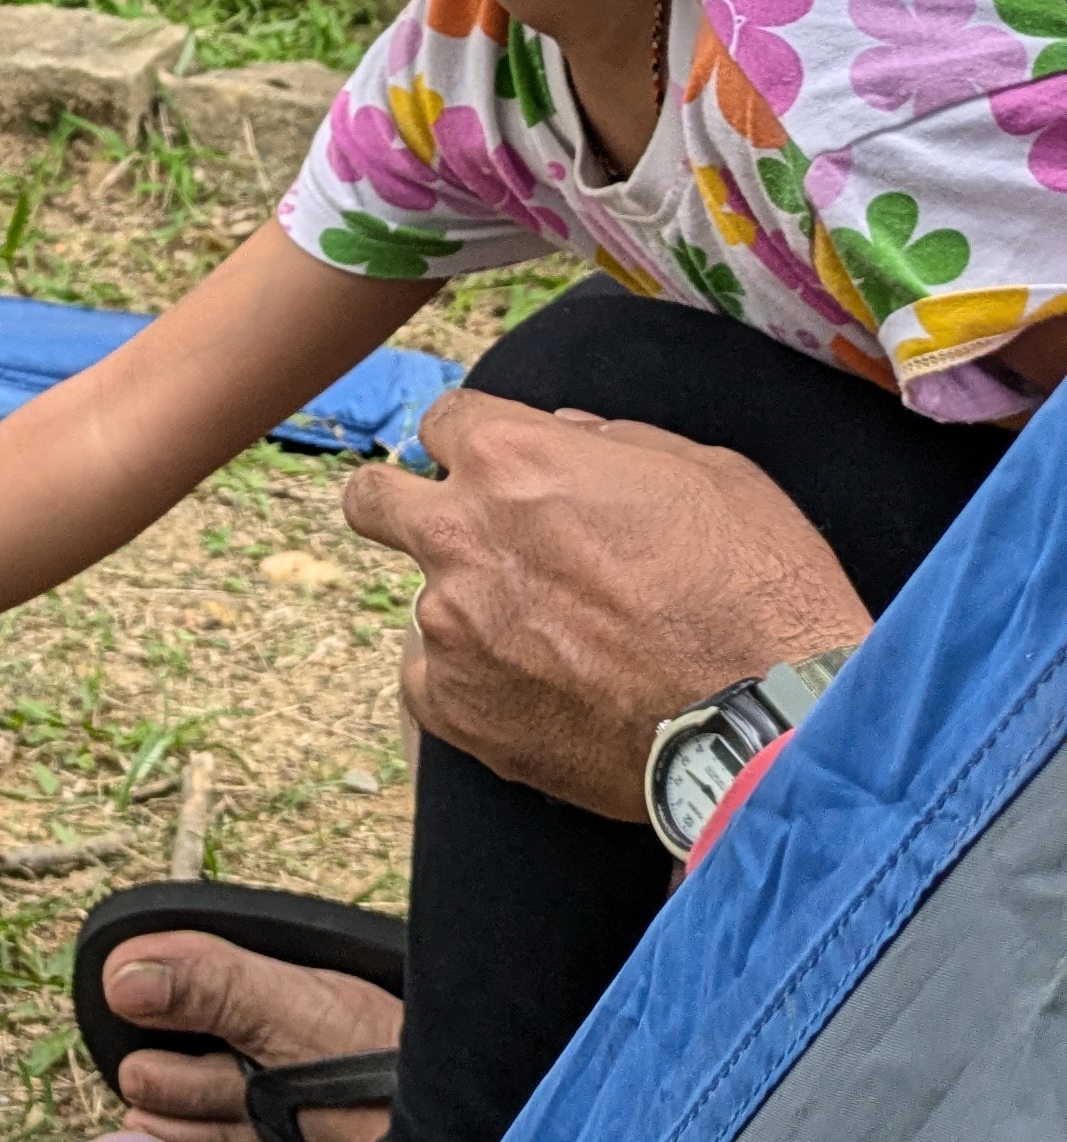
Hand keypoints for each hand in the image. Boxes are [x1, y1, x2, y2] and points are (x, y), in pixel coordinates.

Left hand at [337, 390, 867, 819]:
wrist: (768, 722)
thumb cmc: (757, 588)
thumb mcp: (704, 473)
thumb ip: (612, 440)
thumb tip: (567, 431)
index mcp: (511, 459)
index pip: (445, 420)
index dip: (476, 441)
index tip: (496, 467)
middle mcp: (458, 537)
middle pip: (372, 498)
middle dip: (400, 504)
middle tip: (455, 534)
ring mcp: (447, 628)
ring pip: (421, 601)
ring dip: (468, 610)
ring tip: (552, 644)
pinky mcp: (454, 710)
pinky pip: (430, 683)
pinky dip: (470, 685)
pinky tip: (534, 694)